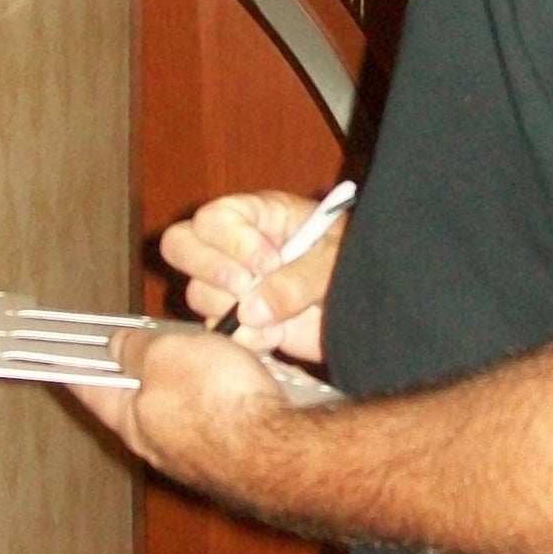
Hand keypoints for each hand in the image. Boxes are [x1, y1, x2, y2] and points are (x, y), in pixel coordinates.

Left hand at [74, 325, 280, 481]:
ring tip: (201, 354)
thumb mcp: (168, 354)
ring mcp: (196, 455)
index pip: (89, 388)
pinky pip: (214, 418)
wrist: (280, 452)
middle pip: (135, 401)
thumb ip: (139, 349)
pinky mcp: (231, 457)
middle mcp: (158, 444)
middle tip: (139, 345)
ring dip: (183, 383)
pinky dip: (216, 397)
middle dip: (136, 373)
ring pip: (179, 411)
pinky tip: (235, 382)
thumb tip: (117, 346)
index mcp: (131, 420)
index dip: (72, 368)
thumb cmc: (219, 401)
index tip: (56, 359)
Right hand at [158, 189, 346, 361]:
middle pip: (181, 245)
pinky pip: (217, 330)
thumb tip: (251, 309)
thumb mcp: (336, 261)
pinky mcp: (241, 322)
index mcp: (260, 215)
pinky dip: (241, 338)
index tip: (269, 262)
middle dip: (209, 269)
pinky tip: (273, 337)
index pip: (214, 217)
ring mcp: (234, 286)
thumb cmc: (357, 265)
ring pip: (197, 292)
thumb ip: (298, 279)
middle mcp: (237, 247)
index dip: (232, 241)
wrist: (371, 311)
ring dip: (228, 308)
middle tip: (246, 287)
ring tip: (273, 316)